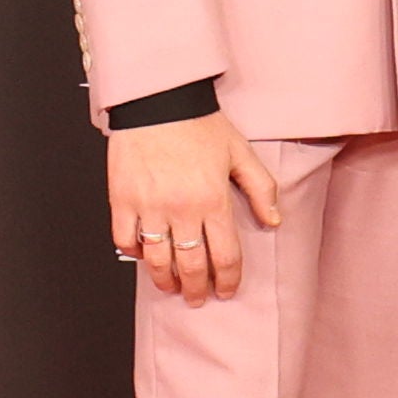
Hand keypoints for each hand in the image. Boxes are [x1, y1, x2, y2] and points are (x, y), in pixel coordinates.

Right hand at [111, 112, 287, 299]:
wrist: (159, 99)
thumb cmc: (199, 123)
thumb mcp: (240, 152)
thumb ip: (260, 188)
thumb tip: (274, 220)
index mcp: (213, 200)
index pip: (225, 256)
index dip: (227, 280)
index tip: (225, 290)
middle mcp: (182, 209)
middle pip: (191, 266)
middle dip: (196, 289)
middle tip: (197, 297)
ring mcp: (150, 206)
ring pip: (157, 260)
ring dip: (165, 279)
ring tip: (171, 285)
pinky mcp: (123, 199)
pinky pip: (125, 238)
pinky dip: (133, 251)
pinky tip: (142, 253)